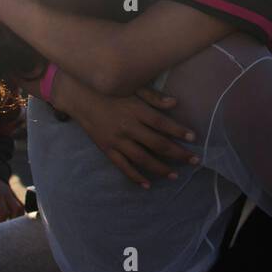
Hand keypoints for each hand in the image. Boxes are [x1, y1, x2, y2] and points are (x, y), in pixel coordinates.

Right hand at [76, 87, 198, 188]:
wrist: (77, 96)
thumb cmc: (108, 89)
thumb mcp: (131, 86)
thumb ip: (153, 96)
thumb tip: (174, 103)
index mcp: (136, 109)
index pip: (162, 123)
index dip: (179, 131)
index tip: (194, 138)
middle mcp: (128, 126)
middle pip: (157, 144)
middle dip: (178, 153)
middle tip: (194, 161)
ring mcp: (117, 140)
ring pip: (142, 158)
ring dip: (160, 168)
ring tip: (175, 175)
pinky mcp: (106, 148)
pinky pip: (123, 166)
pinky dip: (135, 176)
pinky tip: (147, 184)